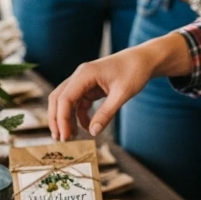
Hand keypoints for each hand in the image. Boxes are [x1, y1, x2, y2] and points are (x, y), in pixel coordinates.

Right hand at [48, 34, 192, 139]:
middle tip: (61, 139)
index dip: (62, 119)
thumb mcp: (122, 94)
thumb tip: (93, 133)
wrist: (144, 60)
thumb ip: (106, 114)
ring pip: (65, 101)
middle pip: (58, 99)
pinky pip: (77, 103)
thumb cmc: (135, 72)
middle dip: (57, 119)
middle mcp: (79, 76)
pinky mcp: (88, 87)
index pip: (64, 99)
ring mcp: (83, 81)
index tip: (65, 137)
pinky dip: (78, 116)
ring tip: (71, 137)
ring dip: (65, 119)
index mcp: (85, 74)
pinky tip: (86, 127)